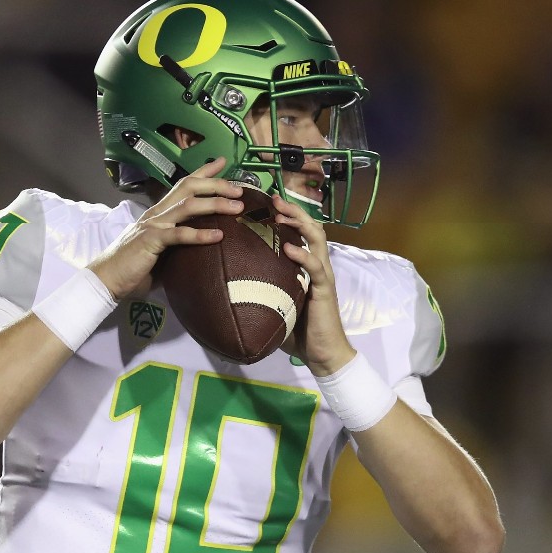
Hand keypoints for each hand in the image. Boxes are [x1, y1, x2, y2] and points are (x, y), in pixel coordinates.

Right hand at [87, 157, 245, 299]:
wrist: (106, 279)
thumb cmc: (134, 268)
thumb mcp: (162, 250)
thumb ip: (179, 242)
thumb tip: (203, 245)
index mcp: (159, 212)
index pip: (183, 184)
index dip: (203, 171)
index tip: (222, 162)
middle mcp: (157, 213)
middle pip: (189, 187)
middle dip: (216, 184)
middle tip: (240, 188)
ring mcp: (153, 225)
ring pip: (188, 205)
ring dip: (215, 203)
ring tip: (237, 207)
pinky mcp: (151, 241)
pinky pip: (178, 234)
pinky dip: (199, 234)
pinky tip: (218, 236)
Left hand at [270, 192, 355, 375]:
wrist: (323, 354)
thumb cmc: (298, 331)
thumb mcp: (275, 305)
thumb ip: (259, 292)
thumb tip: (226, 290)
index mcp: (306, 266)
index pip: (300, 231)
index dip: (287, 215)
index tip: (266, 202)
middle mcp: (317, 264)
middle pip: (310, 225)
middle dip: (292, 210)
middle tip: (273, 198)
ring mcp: (322, 275)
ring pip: (316, 238)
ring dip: (299, 222)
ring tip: (281, 214)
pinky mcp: (324, 289)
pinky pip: (316, 267)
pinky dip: (303, 255)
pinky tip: (289, 248)